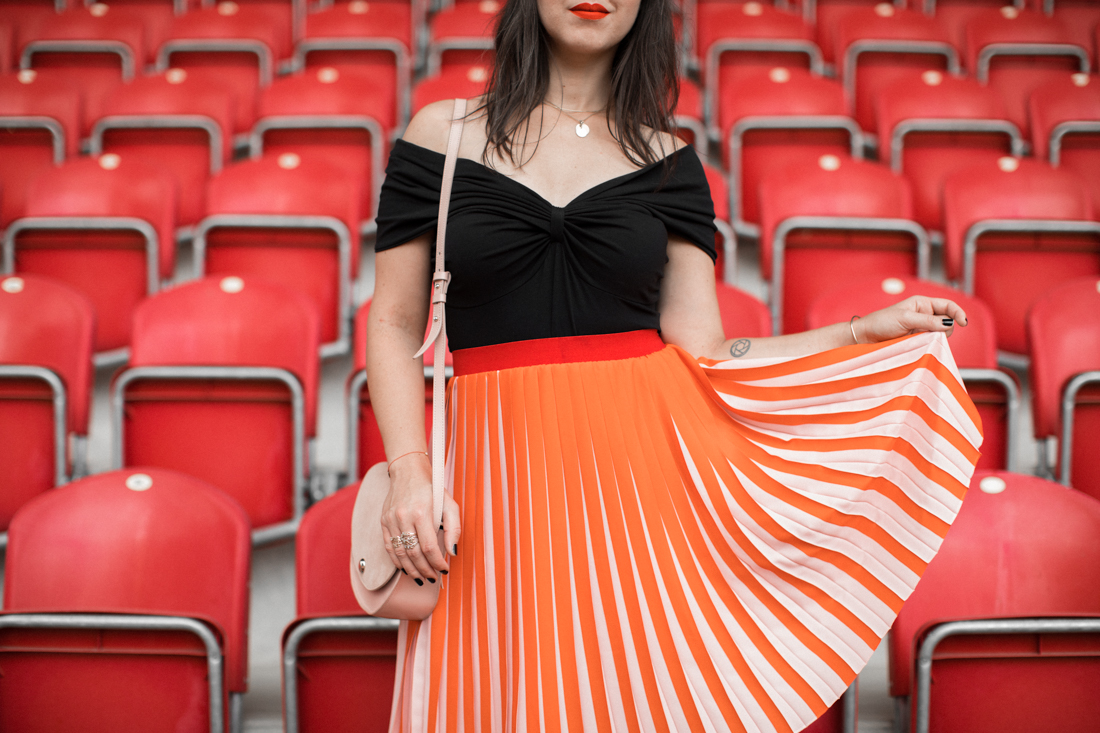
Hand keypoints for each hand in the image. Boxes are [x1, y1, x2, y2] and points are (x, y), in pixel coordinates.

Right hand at [379, 453, 460, 583]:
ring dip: (412, 569)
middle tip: (434, 578)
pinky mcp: (384, 521)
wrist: (408, 471)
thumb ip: (454, 528)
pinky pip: (389, 547)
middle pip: (414, 553)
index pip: (429, 547)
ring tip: (422, 578)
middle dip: (425, 569)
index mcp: (421, 512)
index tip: (444, 570)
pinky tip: (406, 568)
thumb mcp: (449, 503)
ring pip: (400, 553)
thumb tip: (452, 552)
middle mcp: (403, 517)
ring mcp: (391, 520)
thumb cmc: (431, 488)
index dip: (437, 562)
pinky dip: (397, 561)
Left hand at [854, 295, 967, 343]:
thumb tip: (948, 323)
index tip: (963, 322)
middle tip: (928, 333)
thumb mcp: (905, 318)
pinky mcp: (919, 340)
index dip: (958, 312)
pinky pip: (932, 343)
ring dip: (936, 338)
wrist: (866, 337)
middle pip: (948, 322)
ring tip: (918, 339)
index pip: (948, 305)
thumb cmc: (881, 323)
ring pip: (941, 334)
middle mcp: (925, 315)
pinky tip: (919, 345)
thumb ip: (927, 320)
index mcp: (923, 304)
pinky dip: (930, 345)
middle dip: (944, 328)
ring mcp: (923, 329)